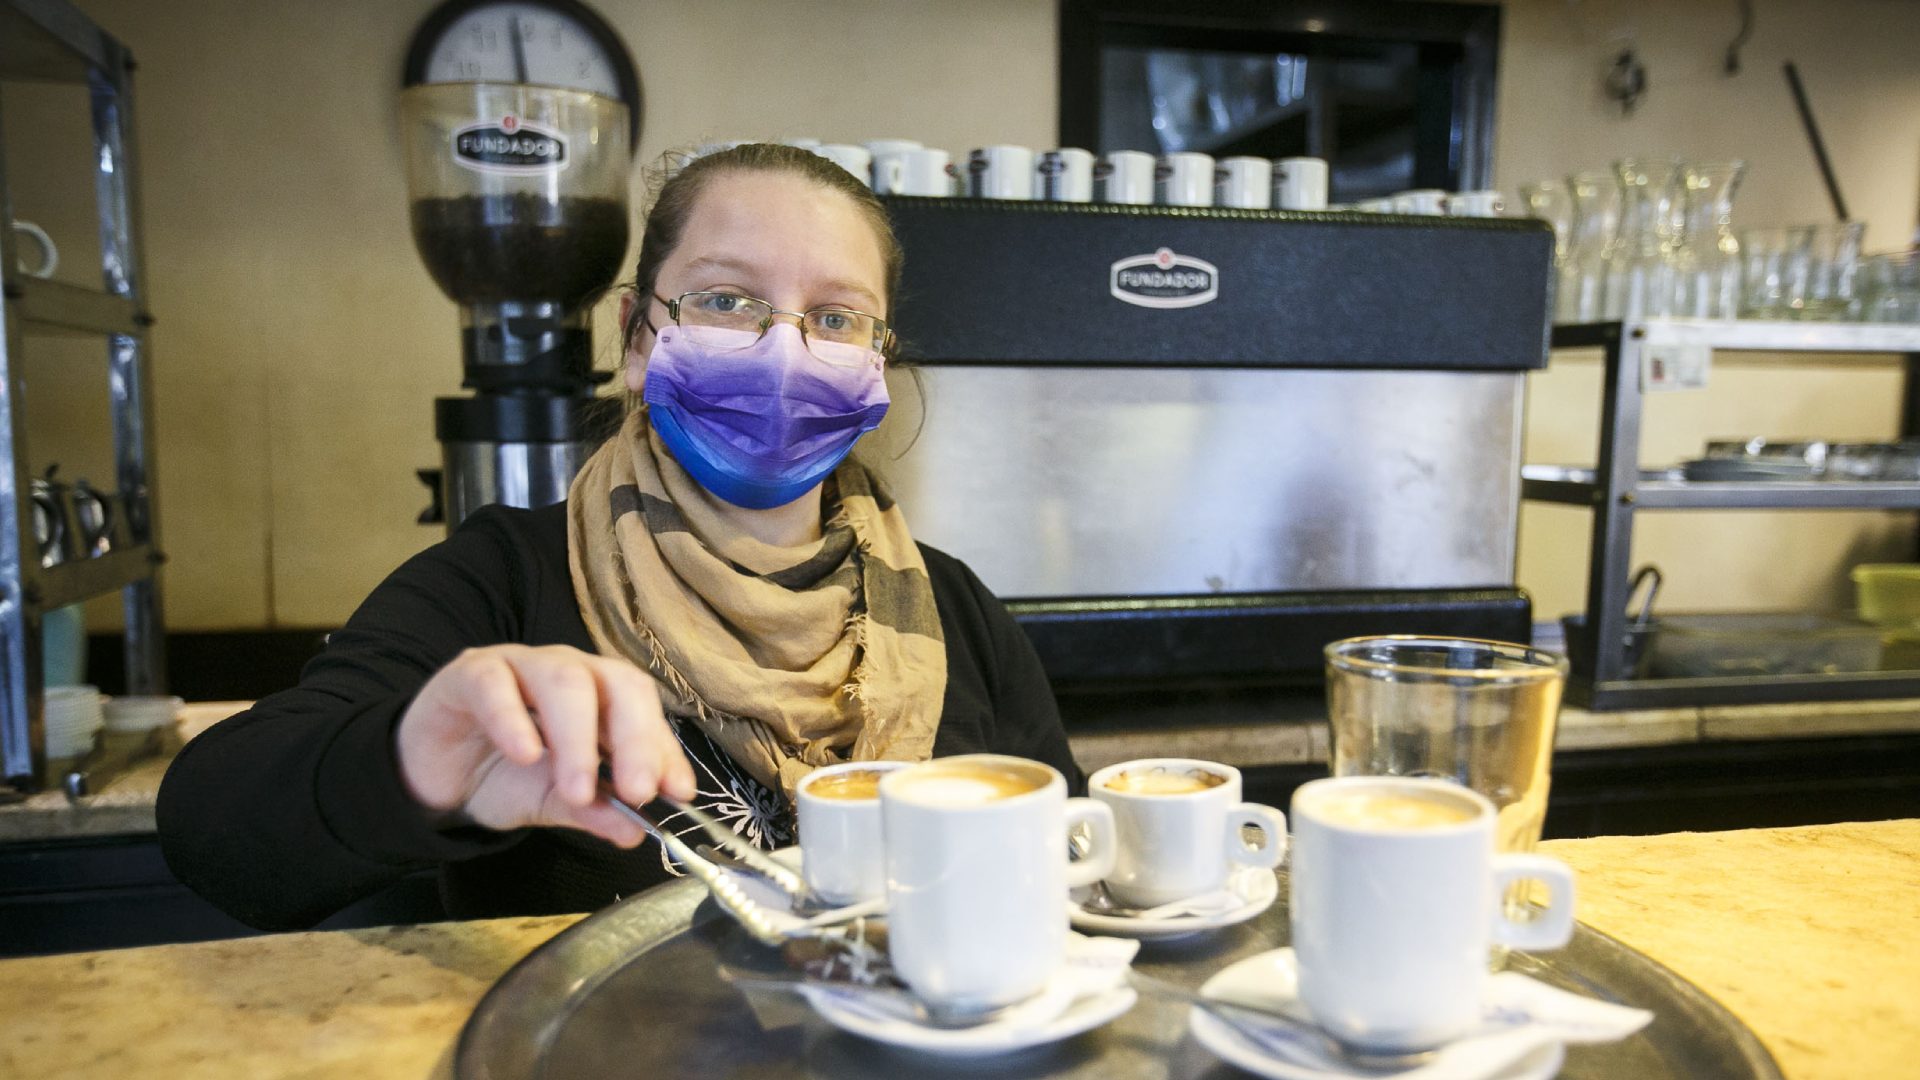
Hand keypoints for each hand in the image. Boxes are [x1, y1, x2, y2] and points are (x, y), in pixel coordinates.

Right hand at [395, 644, 696, 845]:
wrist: (435, 775)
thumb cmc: (505, 776)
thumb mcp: (555, 802)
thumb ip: (596, 812)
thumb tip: (637, 832)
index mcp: (601, 698)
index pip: (644, 710)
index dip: (664, 749)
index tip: (678, 793)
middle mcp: (570, 673)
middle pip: (616, 683)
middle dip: (635, 737)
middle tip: (638, 792)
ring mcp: (521, 667)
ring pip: (563, 678)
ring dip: (577, 737)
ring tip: (578, 788)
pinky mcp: (470, 674)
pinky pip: (495, 683)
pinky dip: (512, 718)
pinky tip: (525, 754)